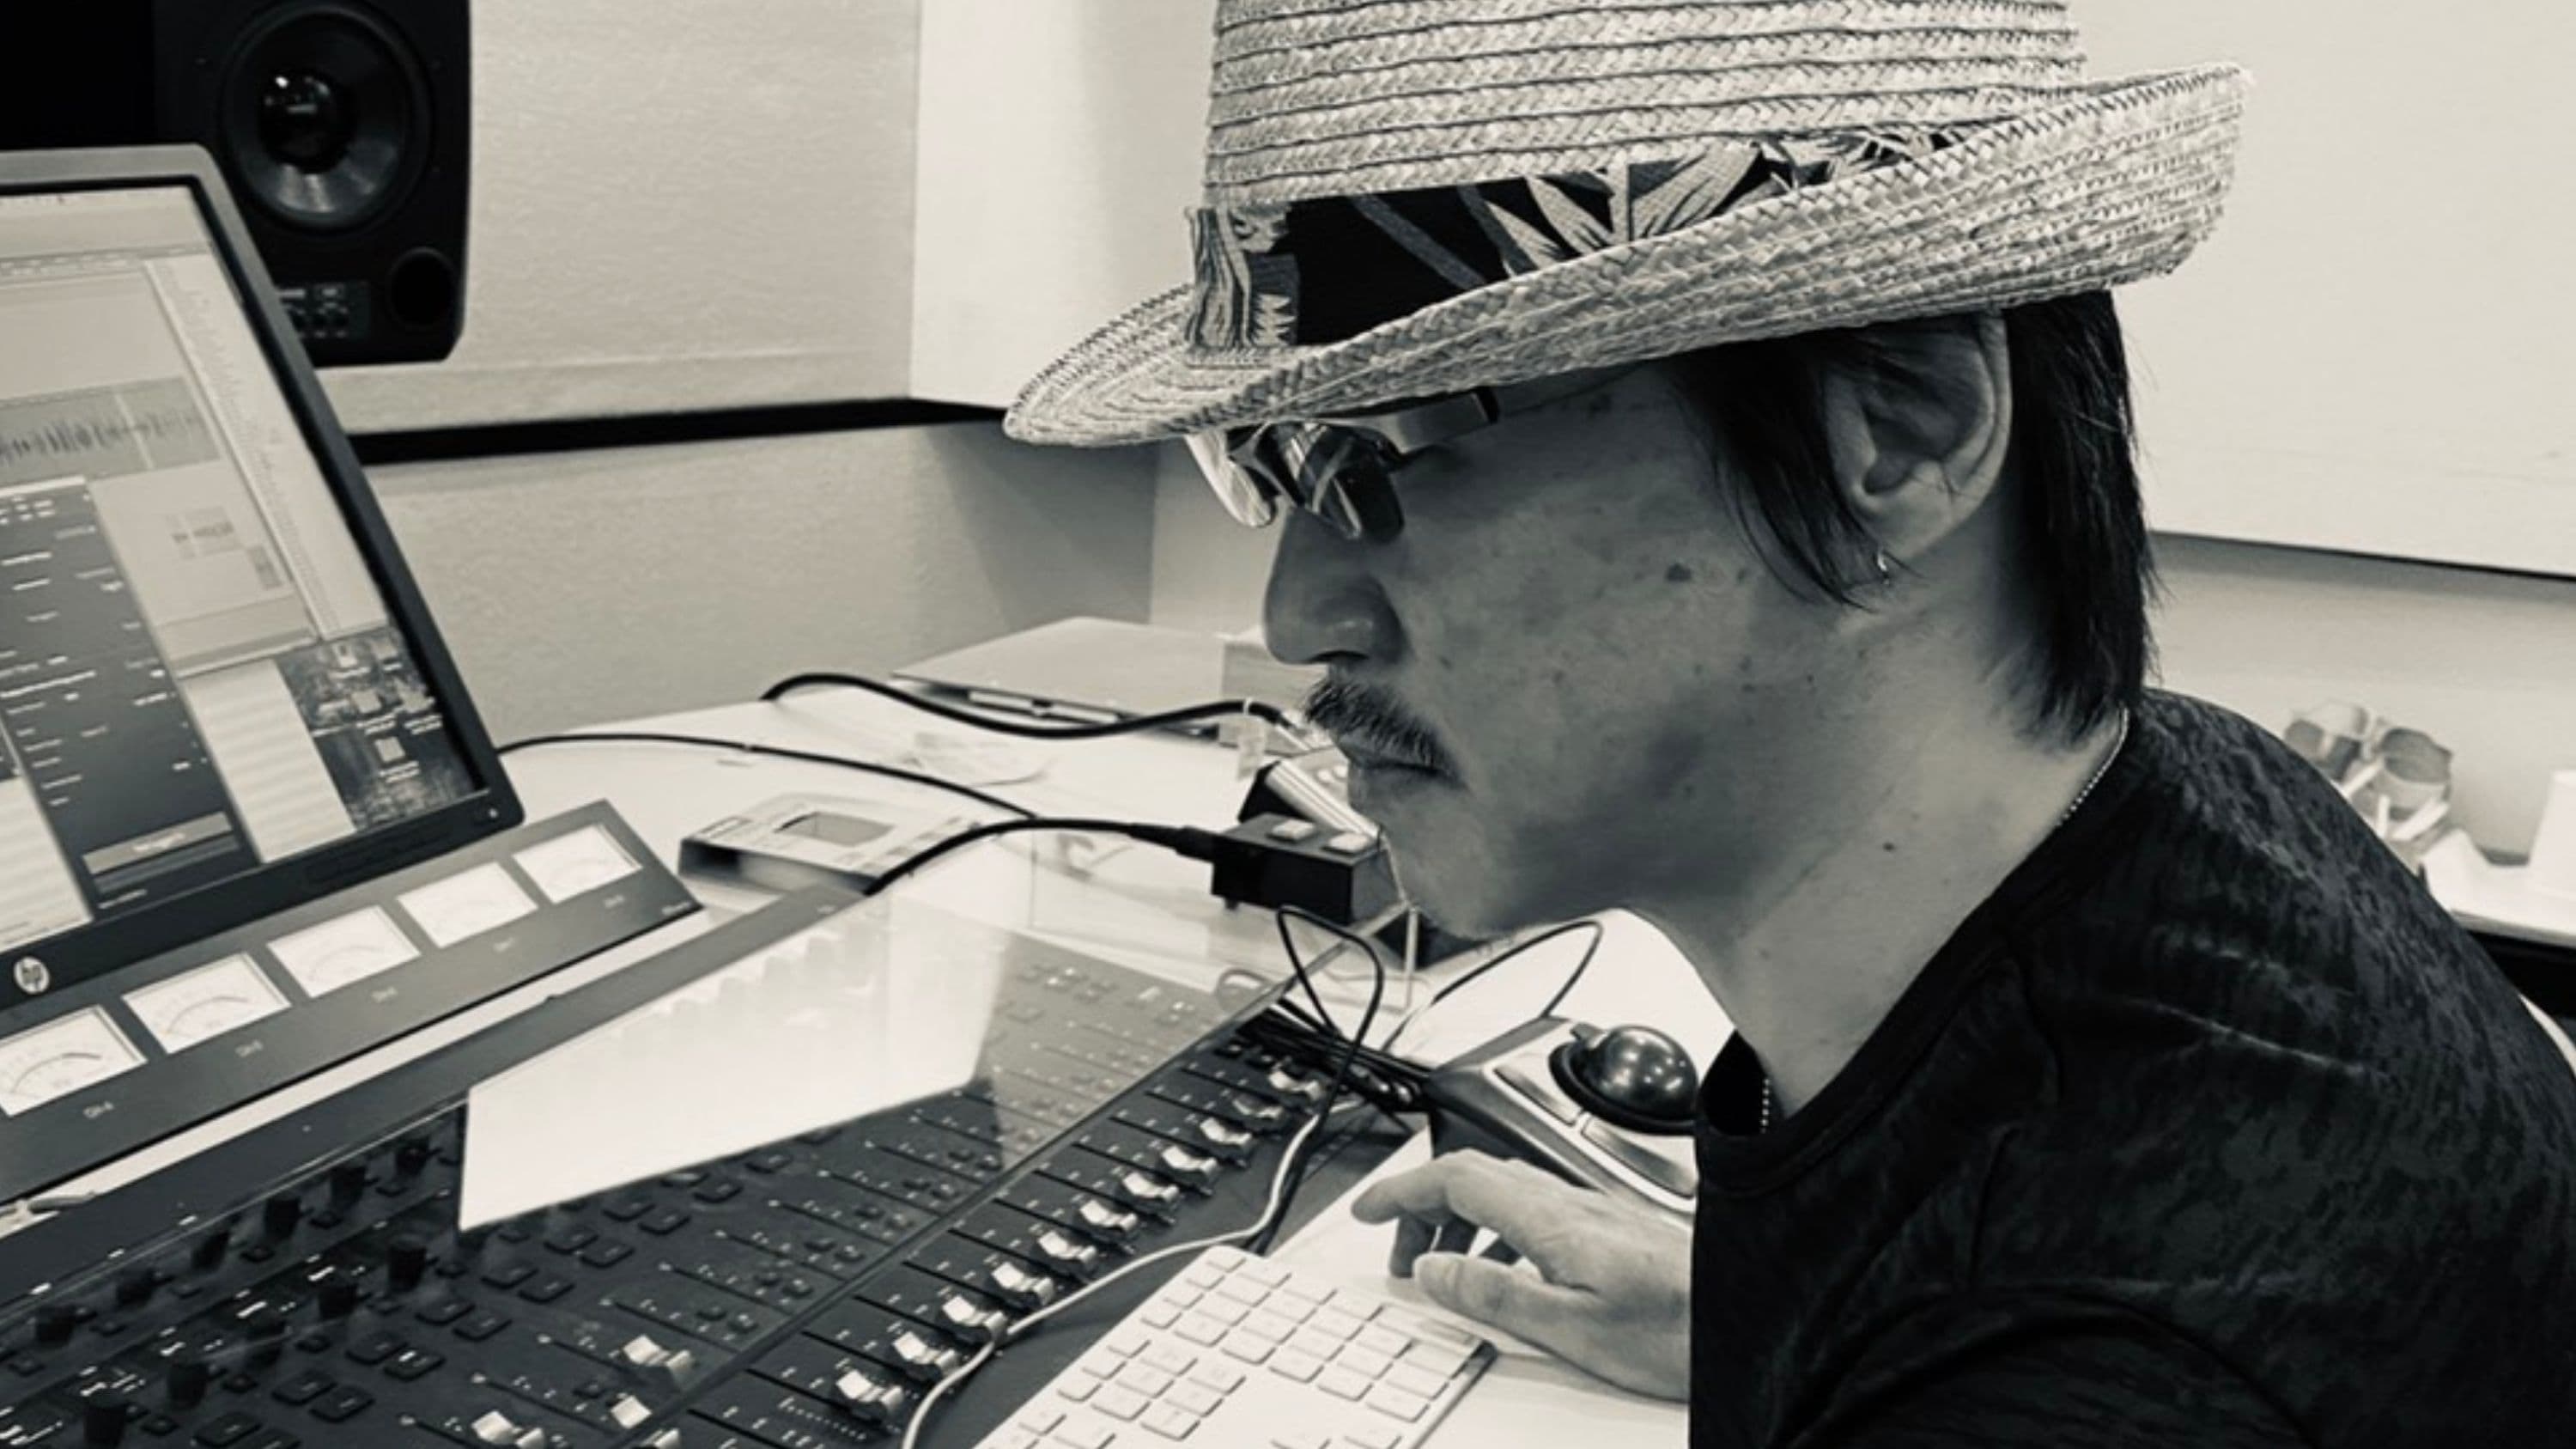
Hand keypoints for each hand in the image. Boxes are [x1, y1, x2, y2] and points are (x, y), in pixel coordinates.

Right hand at [1350, 1150, 1691, 1400]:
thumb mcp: (1568, 1326)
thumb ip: (1494, 1291)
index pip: (1453, 1178)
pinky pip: (1531, 1211)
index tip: (1367, 1211)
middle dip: (1421, 1207)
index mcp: (1548, 1217)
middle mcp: (1568, 1201)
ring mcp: (1590, 1210)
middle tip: (1396, 1252)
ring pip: (1502, 1193)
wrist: (1745, 1313)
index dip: (1401, 1190)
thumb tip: (1433, 1268)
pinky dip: (1494, 1229)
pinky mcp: (1607, 1227)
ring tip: (1442, 1267)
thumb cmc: (1673, 1327)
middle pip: (1473, 1177)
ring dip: (1457, 1220)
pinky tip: (1503, 1267)